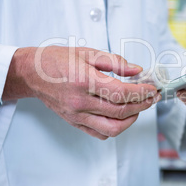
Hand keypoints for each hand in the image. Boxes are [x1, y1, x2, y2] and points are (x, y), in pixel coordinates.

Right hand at [3, 46, 159, 139]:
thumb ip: (115, 61)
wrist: (32, 74)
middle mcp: (80, 102)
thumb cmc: (58, 60)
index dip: (142, 92)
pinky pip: (100, 133)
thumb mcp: (88, 53)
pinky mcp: (74, 123)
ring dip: (132, 119)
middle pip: (121, 112)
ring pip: (113, 128)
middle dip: (143, 105)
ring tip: (139, 107)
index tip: (152, 88)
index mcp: (84, 81)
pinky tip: (121, 115)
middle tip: (152, 97)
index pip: (122, 93)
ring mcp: (77, 116)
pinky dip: (116, 127)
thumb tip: (137, 70)